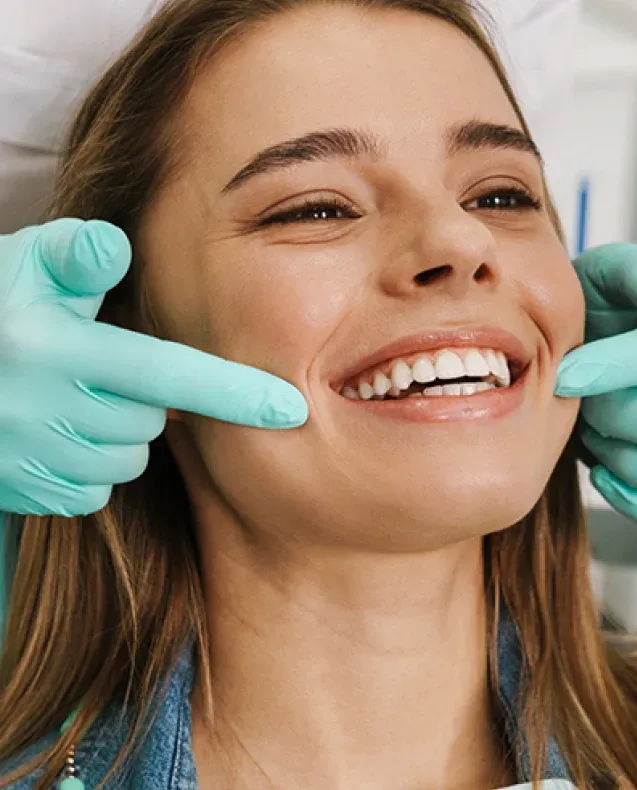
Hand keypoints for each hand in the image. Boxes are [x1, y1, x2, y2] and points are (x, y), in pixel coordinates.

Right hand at [0, 219, 307, 516]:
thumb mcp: (22, 270)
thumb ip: (74, 257)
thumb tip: (116, 244)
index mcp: (54, 351)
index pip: (166, 374)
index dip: (234, 393)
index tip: (291, 410)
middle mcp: (43, 412)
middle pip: (152, 421)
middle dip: (143, 399)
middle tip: (100, 368)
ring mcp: (31, 460)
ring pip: (127, 458)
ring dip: (117, 432)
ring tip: (73, 399)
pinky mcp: (25, 494)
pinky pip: (94, 488)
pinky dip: (89, 464)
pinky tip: (56, 434)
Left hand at [556, 243, 636, 534]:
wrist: (579, 351)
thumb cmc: (592, 313)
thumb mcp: (604, 276)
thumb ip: (636, 273)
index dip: (610, 368)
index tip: (563, 375)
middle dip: (611, 415)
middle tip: (579, 401)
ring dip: (628, 461)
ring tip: (595, 436)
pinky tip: (604, 476)